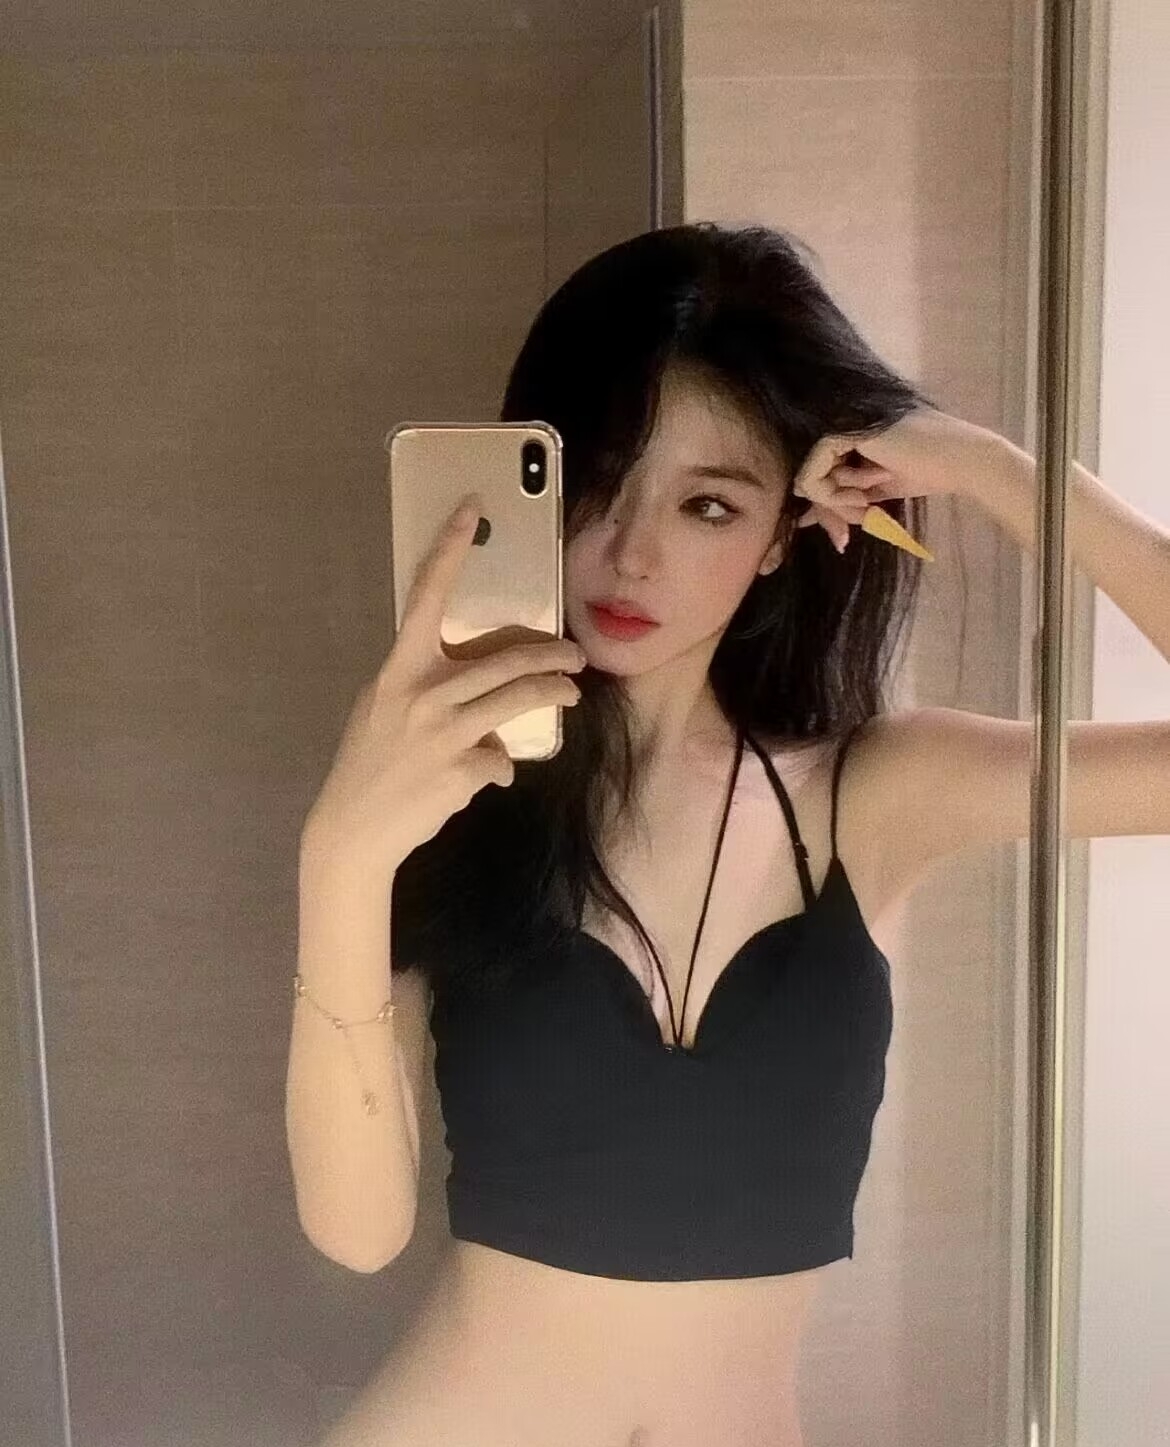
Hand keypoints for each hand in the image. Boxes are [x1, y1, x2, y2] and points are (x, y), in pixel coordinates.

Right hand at [303, 492, 585, 886]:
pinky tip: (486, 777)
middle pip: (504, 658)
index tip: (473, 509)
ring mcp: (445, 733)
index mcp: (398, 670)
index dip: (450, 549)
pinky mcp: (463, 771)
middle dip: (550, 653)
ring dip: (553, 693)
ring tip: (570, 693)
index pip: (426, 596)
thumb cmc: (369, 764)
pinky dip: (500, 767)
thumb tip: (475, 685)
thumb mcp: (383, 710)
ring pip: (518, 699)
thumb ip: (424, 687)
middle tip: (575, 654)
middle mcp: (423, 694)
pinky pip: (501, 760)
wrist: (354, 830)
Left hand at [792, 406, 993, 552]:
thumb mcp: (870, 494)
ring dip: (834, 504)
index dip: (825, 509)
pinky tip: (864, 496)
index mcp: (848, 438)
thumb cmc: (926, 473)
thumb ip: (838, 502)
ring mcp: (841, 425)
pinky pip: (813, 472)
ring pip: (808, 476)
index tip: (843, 535)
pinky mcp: (843, 430)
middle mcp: (840, 428)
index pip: (817, 475)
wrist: (959, 460)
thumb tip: (802, 519)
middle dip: (826, 512)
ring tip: (866, 507)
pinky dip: (832, 495)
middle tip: (845, 535)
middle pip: (810, 476)